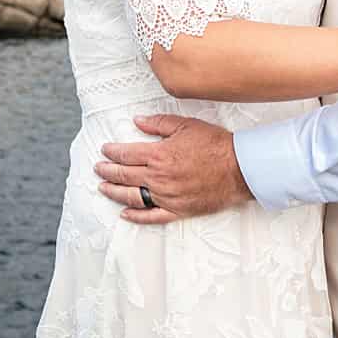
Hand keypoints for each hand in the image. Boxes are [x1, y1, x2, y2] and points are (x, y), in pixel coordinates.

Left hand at [94, 114, 251, 224]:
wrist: (239, 169)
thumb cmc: (215, 145)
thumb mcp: (186, 125)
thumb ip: (158, 124)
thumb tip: (138, 121)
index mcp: (159, 155)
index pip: (127, 154)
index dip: (112, 152)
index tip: (105, 150)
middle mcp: (159, 178)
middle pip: (125, 175)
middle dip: (108, 171)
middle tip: (98, 168)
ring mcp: (167, 196)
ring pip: (133, 197)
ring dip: (115, 192)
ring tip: (104, 188)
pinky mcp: (178, 210)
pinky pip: (152, 216)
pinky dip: (137, 216)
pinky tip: (125, 214)